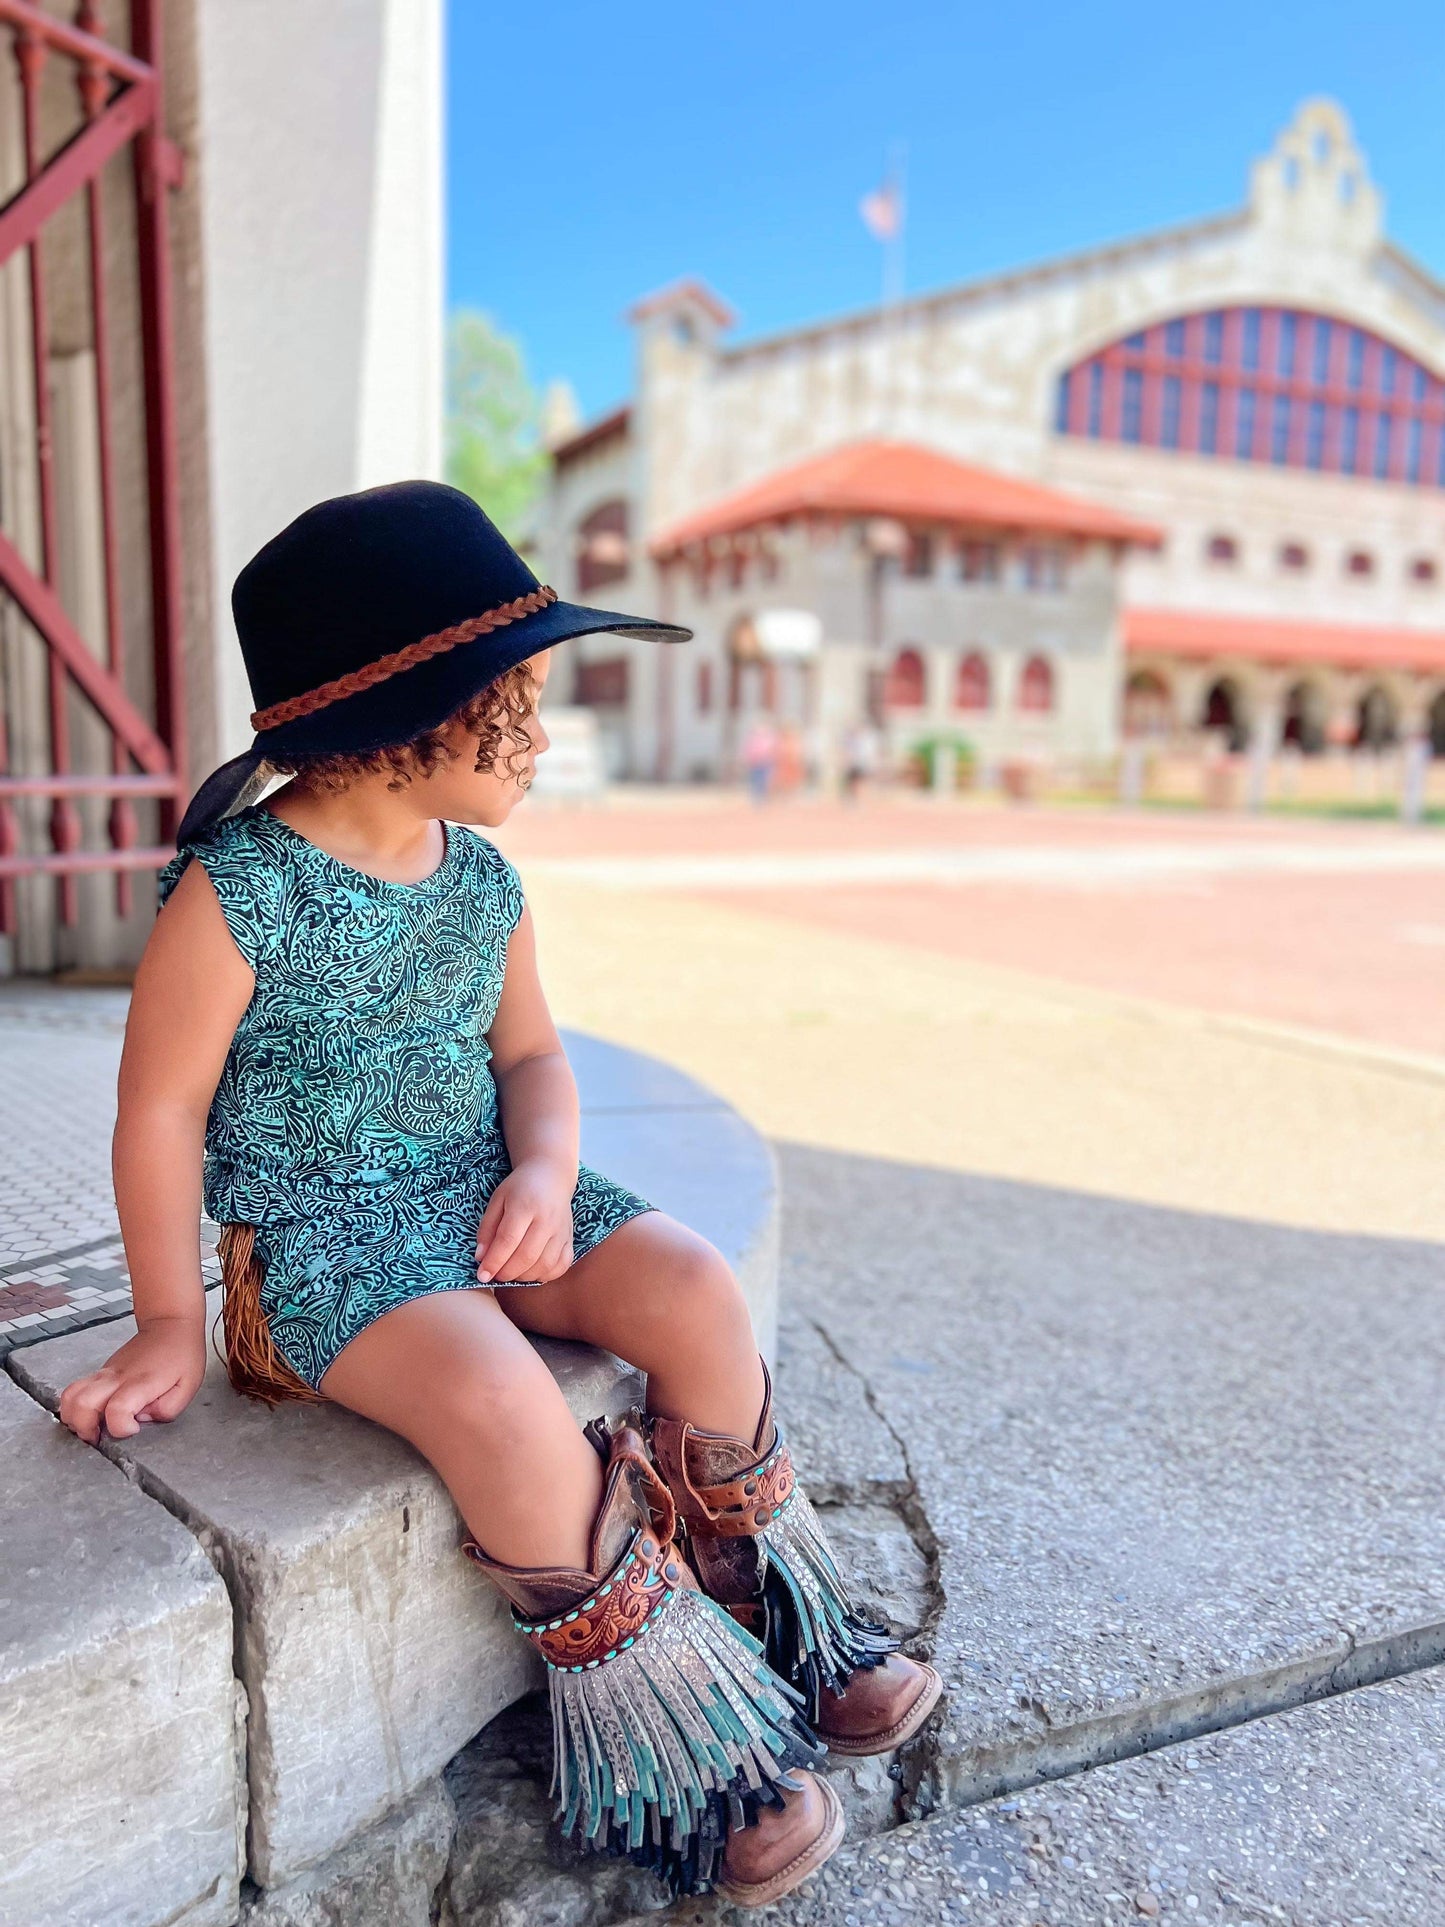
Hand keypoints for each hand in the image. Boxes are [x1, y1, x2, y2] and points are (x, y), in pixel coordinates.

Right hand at [57, 1317, 206, 1443]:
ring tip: (91, 1427)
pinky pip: (75, 1390)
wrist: (169, 1325)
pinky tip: (92, 1415)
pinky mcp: (99, 1373)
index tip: (133, 1429)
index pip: (117, 1410)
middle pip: (80, 1404)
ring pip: (70, 1396)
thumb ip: (167, 1408)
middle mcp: (116, 1378)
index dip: (121, 1428)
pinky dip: (75, 1407)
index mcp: (141, 1382)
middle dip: (84, 1429)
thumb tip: (142, 1419)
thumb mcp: (188, 1386)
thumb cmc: (181, 1355)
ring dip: (74, 1418)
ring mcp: (104, 1374)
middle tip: (100, 1437)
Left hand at [476, 1159, 575, 1283]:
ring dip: (524, 1277)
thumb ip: (487, 1228)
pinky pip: (562, 1265)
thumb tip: (481, 1257)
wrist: (551, 1175)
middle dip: (507, 1272)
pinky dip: (546, 1275)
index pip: (508, 1240)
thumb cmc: (520, 1188)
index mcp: (525, 1205)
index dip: (494, 1261)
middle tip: (495, 1275)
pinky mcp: (570, 1238)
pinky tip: (532, 1272)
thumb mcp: (497, 1200)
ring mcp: (562, 1230)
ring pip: (545, 1264)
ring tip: (511, 1273)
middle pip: (527, 1256)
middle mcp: (547, 1219)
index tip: (482, 1275)